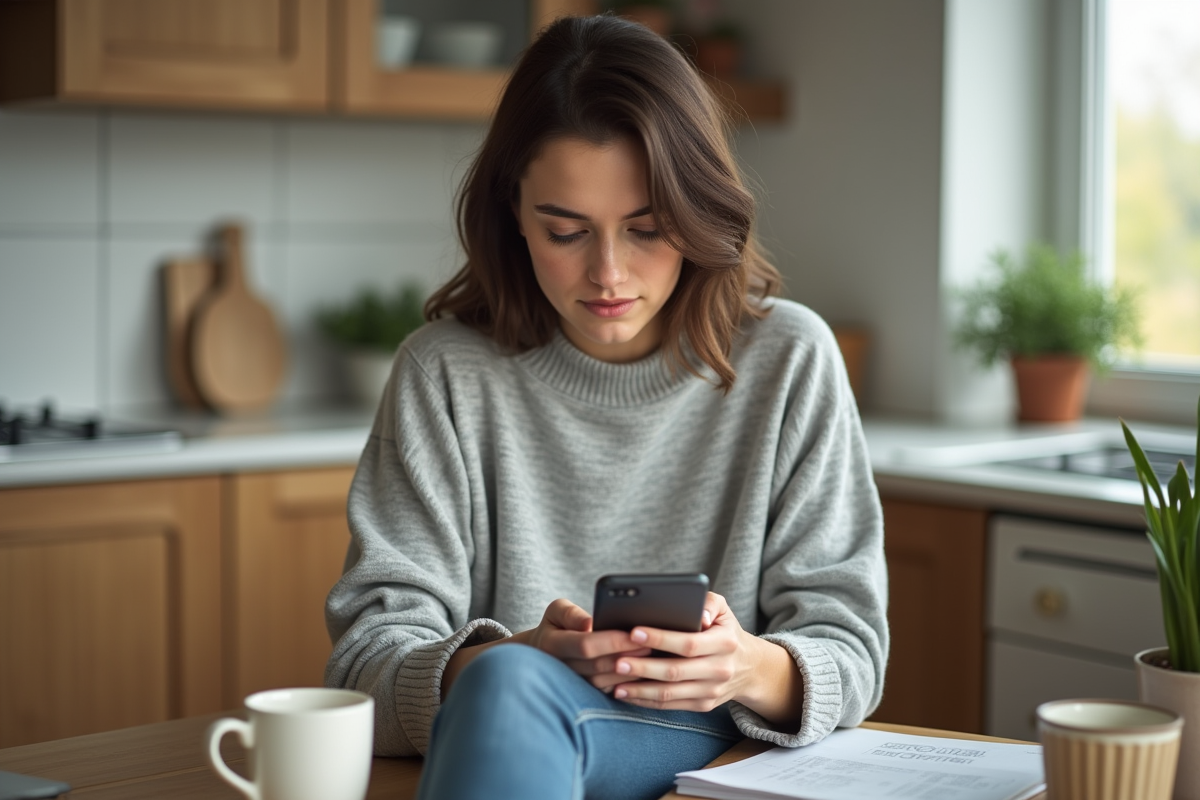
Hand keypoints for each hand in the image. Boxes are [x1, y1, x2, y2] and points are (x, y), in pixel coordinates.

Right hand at [519, 599, 652, 687]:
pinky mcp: (585, 693)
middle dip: (626, 656)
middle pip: (598, 667)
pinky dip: (627, 684)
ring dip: (629, 673)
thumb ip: (572, 614)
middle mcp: (560, 669)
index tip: (634, 633)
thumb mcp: (557, 611)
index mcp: (551, 644)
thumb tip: (590, 624)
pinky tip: (645, 674)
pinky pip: (607, 692)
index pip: (586, 645)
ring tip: (652, 659)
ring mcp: (572, 684)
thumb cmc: (556, 624)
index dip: (611, 641)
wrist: (542, 652)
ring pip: (604, 684)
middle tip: (651, 646)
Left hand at [606, 592, 785, 714]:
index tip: (634, 632)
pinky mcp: (704, 705)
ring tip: (616, 684)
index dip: (661, 638)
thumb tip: (698, 614)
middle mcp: (720, 669)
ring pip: (671, 693)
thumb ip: (709, 603)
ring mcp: (712, 690)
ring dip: (640, 690)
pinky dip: (647, 702)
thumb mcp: (723, 610)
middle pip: (676, 671)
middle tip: (617, 662)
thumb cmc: (725, 631)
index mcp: (724, 642)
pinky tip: (628, 695)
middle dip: (643, 668)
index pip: (689, 642)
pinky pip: (671, 706)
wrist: (749, 668)